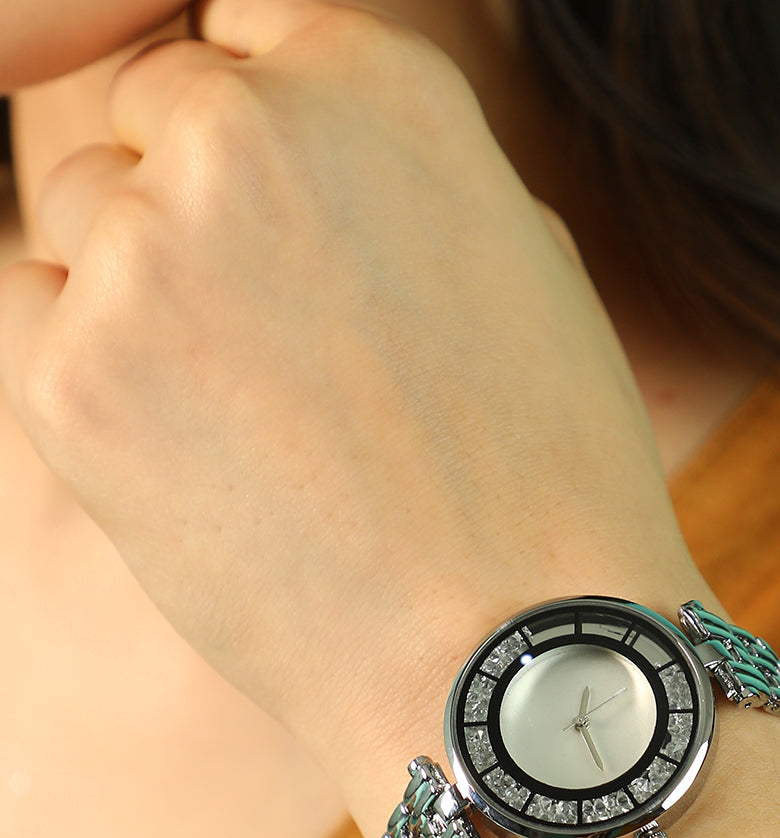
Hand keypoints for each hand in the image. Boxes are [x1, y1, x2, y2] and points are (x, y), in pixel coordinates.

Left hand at [0, 0, 705, 823]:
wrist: (508, 647)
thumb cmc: (543, 475)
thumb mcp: (516, 261)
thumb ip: (391, 169)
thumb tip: (305, 139)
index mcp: (376, 82)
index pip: (247, 25)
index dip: (258, 112)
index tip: (275, 195)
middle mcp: (246, 133)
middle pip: (155, 113)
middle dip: (196, 196)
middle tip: (277, 334)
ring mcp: (145, 254)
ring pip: (82, 212)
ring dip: (145, 285)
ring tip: (258, 412)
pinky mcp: (72, 379)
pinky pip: (44, 323)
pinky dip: (105, 377)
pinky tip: (208, 456)